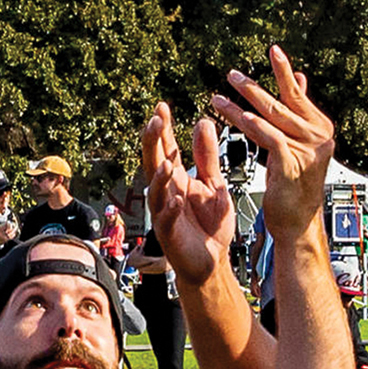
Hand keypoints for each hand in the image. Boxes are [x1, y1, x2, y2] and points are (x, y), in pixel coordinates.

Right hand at [137, 100, 235, 280]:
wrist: (212, 261)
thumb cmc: (210, 226)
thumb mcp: (214, 184)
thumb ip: (207, 156)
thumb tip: (203, 122)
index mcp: (177, 179)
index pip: (166, 149)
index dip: (163, 129)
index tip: (161, 107)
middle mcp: (166, 193)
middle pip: (154, 163)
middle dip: (153, 143)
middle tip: (155, 122)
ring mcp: (165, 213)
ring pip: (156, 191)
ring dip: (159, 176)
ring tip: (166, 161)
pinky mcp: (169, 234)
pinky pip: (167, 220)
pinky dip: (170, 210)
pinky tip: (175, 200)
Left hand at [214, 47, 338, 235]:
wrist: (297, 222)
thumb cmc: (294, 184)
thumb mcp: (298, 145)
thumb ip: (298, 113)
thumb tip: (300, 78)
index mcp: (320, 128)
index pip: (298, 94)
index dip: (284, 72)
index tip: (273, 50)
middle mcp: (318, 136)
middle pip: (282, 104)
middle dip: (254, 88)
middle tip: (232, 75)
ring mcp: (308, 151)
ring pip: (271, 120)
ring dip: (241, 107)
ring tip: (218, 98)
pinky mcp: (293, 165)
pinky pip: (271, 140)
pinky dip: (255, 127)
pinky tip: (240, 117)